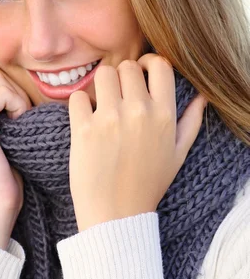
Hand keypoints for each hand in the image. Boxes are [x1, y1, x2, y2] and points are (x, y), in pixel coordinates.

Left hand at [68, 54, 206, 231]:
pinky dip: (79, 104)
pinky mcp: (84, 129)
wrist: (116, 215)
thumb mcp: (177, 155)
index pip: (160, 65)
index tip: (140, 72)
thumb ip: (190, 123)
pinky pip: (78, 96)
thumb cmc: (147, 185)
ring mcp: (111, 119)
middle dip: (121, 77)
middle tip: (116, 95)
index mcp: (165, 115)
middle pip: (127, 67)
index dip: (148, 62)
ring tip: (100, 104)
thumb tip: (201, 97)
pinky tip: (85, 120)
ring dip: (100, 86)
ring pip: (102, 74)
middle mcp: (139, 112)